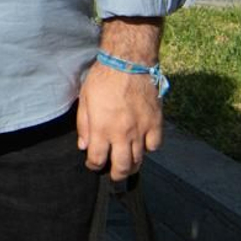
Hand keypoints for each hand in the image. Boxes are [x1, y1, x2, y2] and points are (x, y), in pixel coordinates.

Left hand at [77, 61, 162, 180]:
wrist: (128, 64)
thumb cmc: (103, 79)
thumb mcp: (85, 100)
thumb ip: (84, 125)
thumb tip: (84, 146)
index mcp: (102, 129)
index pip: (98, 158)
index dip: (94, 165)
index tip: (93, 164)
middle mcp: (123, 134)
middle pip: (122, 166)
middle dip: (116, 175)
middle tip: (114, 176)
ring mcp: (141, 130)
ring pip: (139, 159)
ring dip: (132, 165)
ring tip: (127, 166)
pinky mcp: (155, 124)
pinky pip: (154, 146)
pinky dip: (148, 149)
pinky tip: (143, 145)